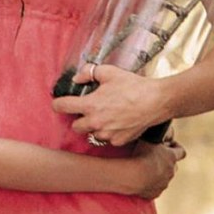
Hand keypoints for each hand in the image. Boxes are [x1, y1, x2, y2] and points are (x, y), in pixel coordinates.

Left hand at [51, 63, 168, 146]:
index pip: (62, 107)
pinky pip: (108, 139)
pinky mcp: (119, 141)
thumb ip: (89, 73)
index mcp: (90, 105)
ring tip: (107, 116)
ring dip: (95, 127)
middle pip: (75, 126)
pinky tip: (118, 123)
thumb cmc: (133, 86)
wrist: (156, 101)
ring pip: (92, 134)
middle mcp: (96, 122)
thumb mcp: (109, 72)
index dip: (57, 104)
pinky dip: (110, 133)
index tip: (59, 104)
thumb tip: (77, 78)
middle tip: (89, 110)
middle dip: (79, 118)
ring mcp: (107, 134)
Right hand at [126, 137, 186, 199]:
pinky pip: (155, 188)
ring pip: (165, 178)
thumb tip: (160, 127)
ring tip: (146, 170)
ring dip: (158, 174)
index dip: (176, 148)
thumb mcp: (149, 138)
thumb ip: (156, 134)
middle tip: (156, 158)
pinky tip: (141, 180)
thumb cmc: (141, 154)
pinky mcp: (155, 193)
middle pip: (174, 167)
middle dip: (167, 163)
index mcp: (172, 157)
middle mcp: (171, 171)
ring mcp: (164, 183)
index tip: (169, 146)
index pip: (181, 152)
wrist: (133, 176)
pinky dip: (151, 185)